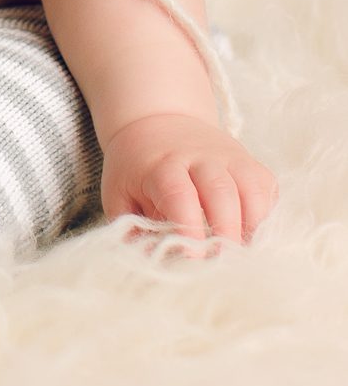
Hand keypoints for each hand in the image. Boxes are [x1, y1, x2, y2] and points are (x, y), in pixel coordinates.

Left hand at [101, 112, 279, 255]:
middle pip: (221, 193)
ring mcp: (228, 157)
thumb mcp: (118, 192)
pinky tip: (253, 237)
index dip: (188, 230)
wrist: (159, 119)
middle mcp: (199, 158)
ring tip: (244, 258)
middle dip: (227, 234)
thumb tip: (147, 263)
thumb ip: (128, 229)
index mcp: (162, 166)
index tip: (193, 260)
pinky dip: (266, 216)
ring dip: (252, 228)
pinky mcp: (248, 162)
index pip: (179, 197)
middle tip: (224, 267)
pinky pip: (266, 188)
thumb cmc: (136, 167)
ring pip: (251, 189)